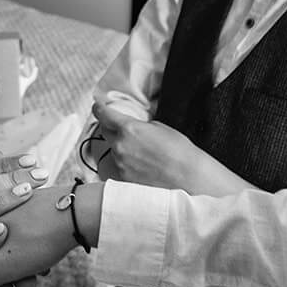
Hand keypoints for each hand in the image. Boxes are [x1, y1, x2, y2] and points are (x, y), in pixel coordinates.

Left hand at [93, 100, 246, 194]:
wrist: (188, 177)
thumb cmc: (179, 151)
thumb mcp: (160, 128)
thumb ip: (141, 126)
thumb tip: (133, 128)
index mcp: (129, 129)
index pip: (104, 115)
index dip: (99, 109)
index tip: (98, 107)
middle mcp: (120, 147)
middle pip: (105, 132)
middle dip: (110, 128)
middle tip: (122, 129)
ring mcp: (120, 165)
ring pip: (114, 151)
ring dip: (121, 148)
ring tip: (142, 152)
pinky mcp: (124, 179)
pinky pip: (120, 167)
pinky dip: (127, 164)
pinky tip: (143, 166)